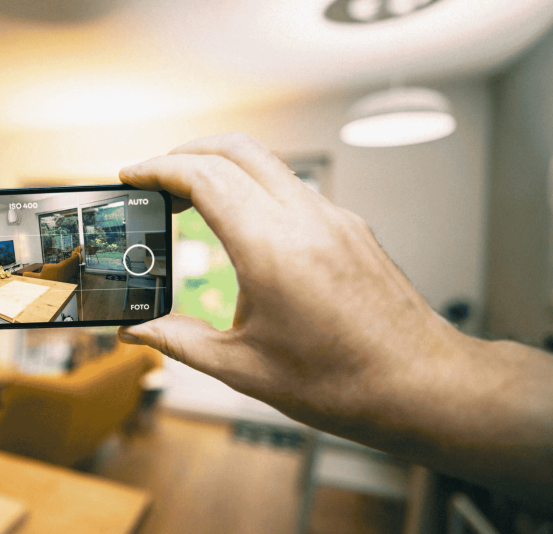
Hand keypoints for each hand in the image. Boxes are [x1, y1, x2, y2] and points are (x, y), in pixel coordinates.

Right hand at [117, 132, 456, 428]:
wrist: (421, 385)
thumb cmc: (340, 382)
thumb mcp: (242, 367)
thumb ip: (179, 341)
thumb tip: (136, 332)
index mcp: (271, 248)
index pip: (203, 177)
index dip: (158, 169)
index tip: (131, 175)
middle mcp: (305, 219)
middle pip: (235, 149)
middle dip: (185, 152)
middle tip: (155, 177)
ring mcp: (333, 218)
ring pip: (267, 163)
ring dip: (224, 167)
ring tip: (193, 199)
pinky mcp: (350, 227)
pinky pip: (294, 188)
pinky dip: (256, 189)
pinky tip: (244, 226)